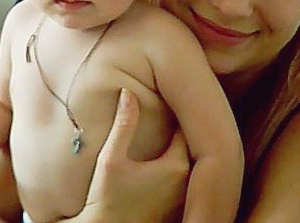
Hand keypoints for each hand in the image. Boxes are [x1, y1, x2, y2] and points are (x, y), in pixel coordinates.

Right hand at [81, 88, 189, 222]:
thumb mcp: (111, 159)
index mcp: (176, 166)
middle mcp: (188, 183)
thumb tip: (127, 92)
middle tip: (171, 106)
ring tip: (169, 126)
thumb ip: (123, 124)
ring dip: (183, 145)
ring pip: (192, 160)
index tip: (168, 96)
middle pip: (193, 143)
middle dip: (182, 126)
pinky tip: (165, 153)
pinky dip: (182, 162)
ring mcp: (187, 197)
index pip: (187, 127)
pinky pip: (188, 176)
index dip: (178, 110)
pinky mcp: (181, 207)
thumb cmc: (106, 200)